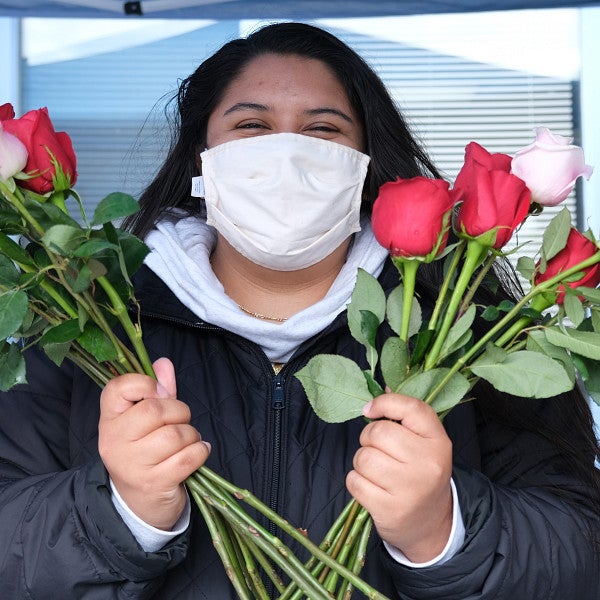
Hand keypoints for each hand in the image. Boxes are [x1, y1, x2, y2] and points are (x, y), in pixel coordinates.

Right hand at [98, 357, 209, 529]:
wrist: (138, 505)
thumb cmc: (145, 454)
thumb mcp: (145, 422)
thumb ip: (156, 391)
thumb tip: (163, 363)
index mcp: (110, 420)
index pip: (117, 388)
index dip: (145, 383)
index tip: (161, 393)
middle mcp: (114, 441)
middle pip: (155, 410)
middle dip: (180, 411)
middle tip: (182, 421)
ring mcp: (132, 464)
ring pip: (175, 434)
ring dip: (192, 435)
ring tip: (189, 441)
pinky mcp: (153, 483)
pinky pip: (188, 456)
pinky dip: (201, 451)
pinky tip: (198, 452)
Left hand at [346, 393, 452, 562]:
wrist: (431, 524)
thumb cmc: (421, 474)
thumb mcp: (423, 444)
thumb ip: (404, 416)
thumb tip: (380, 388)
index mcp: (438, 441)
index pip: (410, 407)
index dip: (384, 403)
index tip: (370, 410)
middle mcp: (428, 463)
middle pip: (378, 433)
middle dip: (368, 439)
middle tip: (376, 449)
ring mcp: (410, 488)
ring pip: (363, 457)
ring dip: (361, 462)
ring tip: (375, 471)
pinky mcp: (390, 509)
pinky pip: (355, 481)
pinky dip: (356, 482)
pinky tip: (371, 487)